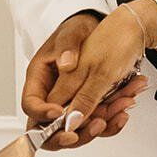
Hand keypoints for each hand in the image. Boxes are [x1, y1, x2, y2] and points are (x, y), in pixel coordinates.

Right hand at [21, 12, 146, 149]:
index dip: (43, 115)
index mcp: (40, 77)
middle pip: (52, 127)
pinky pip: (96, 118)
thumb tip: (64, 65)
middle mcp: (53, 93)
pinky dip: (113, 115)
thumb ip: (69, 51)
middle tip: (97, 123)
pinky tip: (126, 104)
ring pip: (79, 126)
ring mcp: (71, 100)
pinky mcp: (89, 101)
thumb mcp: (73, 34)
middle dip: (76, 130)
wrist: (109, 27)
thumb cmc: (82, 27)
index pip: (31, 105)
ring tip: (122, 104)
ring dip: (103, 120)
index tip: (61, 115)